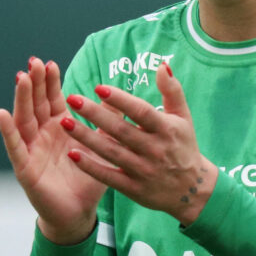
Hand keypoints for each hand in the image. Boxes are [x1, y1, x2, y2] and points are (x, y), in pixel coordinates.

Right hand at [0, 57, 105, 243]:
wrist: (79, 213)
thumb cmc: (87, 179)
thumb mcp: (101, 147)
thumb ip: (107, 123)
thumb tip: (119, 98)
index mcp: (59, 127)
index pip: (52, 99)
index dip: (50, 82)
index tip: (50, 62)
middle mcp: (42, 134)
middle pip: (36, 103)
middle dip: (34, 83)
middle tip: (33, 62)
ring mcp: (31, 149)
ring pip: (24, 119)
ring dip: (21, 98)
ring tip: (20, 77)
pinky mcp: (24, 167)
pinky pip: (14, 146)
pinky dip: (7, 130)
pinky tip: (2, 113)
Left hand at [61, 63, 218, 224]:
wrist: (191, 190)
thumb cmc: (184, 146)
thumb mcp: (184, 118)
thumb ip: (172, 91)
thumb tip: (161, 66)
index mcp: (166, 130)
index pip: (141, 112)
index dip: (121, 100)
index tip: (99, 88)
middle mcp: (154, 150)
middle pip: (120, 131)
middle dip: (95, 114)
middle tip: (72, 99)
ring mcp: (143, 171)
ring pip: (110, 152)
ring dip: (86, 137)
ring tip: (64, 122)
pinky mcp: (133, 189)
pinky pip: (108, 177)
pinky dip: (90, 166)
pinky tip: (72, 154)